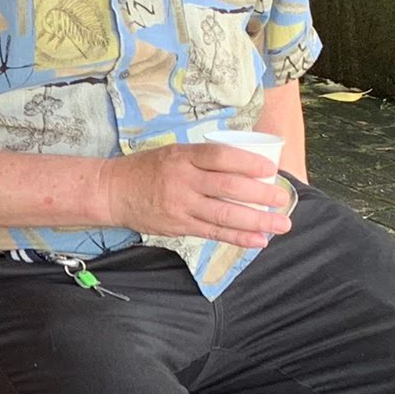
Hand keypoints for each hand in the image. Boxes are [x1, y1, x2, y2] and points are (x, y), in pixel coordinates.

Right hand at [103, 144, 290, 248]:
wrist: (111, 192)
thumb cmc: (146, 169)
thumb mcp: (173, 152)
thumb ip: (203, 159)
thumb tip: (246, 169)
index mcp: (182, 156)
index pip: (221, 157)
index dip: (249, 163)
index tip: (270, 169)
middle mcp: (182, 180)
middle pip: (228, 187)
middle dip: (261, 195)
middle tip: (283, 199)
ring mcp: (180, 205)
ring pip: (224, 214)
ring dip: (257, 221)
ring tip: (281, 224)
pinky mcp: (178, 226)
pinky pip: (212, 233)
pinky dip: (237, 237)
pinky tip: (258, 240)